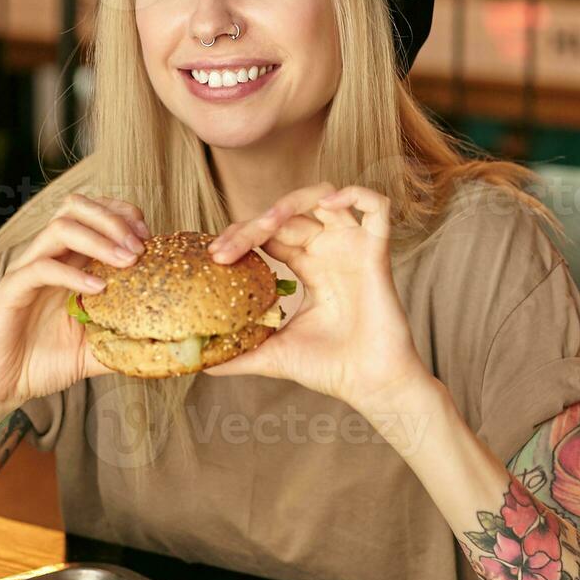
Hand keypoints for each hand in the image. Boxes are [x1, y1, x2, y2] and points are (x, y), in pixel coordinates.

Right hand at [0, 194, 150, 425]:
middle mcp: (48, 258)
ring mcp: (28, 271)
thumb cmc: (45, 363)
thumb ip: (126, 341)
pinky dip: (72, 273)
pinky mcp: (11, 290)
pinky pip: (40, 268)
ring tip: (127, 262)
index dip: (123, 215)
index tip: (150, 239)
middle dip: (113, 219)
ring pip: (59, 227)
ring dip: (99, 239)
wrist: (1, 388)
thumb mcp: (96, 351)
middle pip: (76, 207)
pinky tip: (98, 290)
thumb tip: (167, 347)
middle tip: (140, 247)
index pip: (93, 213)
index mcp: (68, 262)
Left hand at [203, 183, 431, 417]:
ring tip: (265, 224)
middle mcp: (329, 251)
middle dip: (252, 225)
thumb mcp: (272, 356)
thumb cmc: (330, 370)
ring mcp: (353, 248)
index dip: (241, 234)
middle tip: (224, 250)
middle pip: (287, 215)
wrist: (370, 386)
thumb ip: (240, 354)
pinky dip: (354, 194)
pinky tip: (328, 204)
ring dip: (290, 202)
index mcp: (309, 267)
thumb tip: (202, 363)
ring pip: (324, 196)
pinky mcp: (377, 252)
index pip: (270, 232)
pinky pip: (377, 206)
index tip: (215, 256)